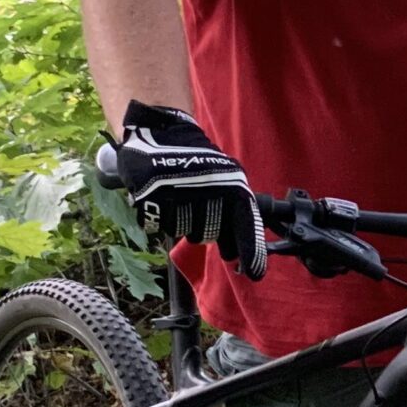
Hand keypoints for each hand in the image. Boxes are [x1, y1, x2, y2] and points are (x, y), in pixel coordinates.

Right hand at [112, 101, 268, 279]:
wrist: (162, 133)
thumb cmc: (198, 161)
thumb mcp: (226, 180)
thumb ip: (234, 214)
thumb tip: (237, 253)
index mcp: (231, 187)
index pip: (245, 228)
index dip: (251, 253)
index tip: (254, 273)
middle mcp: (209, 194)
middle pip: (209, 234)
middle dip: (204, 225)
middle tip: (197, 205)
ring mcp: (179, 198)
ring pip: (185, 232)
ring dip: (182, 220)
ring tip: (180, 196)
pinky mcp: (152, 202)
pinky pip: (161, 226)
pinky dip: (162, 216)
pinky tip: (164, 198)